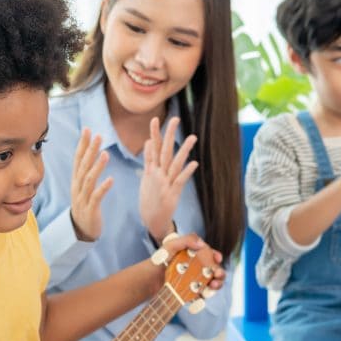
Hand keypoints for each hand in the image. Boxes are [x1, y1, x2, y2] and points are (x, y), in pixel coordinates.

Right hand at [70, 129, 113, 240]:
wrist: (81, 230)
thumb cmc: (86, 205)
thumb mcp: (84, 187)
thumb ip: (86, 171)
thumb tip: (91, 153)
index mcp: (76, 180)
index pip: (78, 158)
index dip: (82, 144)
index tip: (87, 129)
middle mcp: (77, 187)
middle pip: (83, 166)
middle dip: (90, 150)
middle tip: (98, 135)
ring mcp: (83, 198)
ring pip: (89, 180)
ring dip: (97, 167)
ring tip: (105, 154)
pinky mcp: (90, 209)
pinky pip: (96, 197)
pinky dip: (103, 188)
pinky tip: (111, 180)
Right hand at [139, 117, 197, 242]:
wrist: (152, 222)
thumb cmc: (149, 200)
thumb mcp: (145, 180)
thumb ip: (148, 161)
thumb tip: (149, 143)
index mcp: (150, 172)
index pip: (152, 149)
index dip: (154, 134)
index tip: (155, 119)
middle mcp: (157, 175)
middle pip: (163, 151)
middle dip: (168, 134)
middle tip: (174, 119)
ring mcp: (165, 184)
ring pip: (174, 163)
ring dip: (184, 149)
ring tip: (193, 137)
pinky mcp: (172, 193)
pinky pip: (181, 180)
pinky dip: (187, 171)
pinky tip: (194, 163)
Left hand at [153, 233, 225, 292]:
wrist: (150, 278)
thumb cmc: (160, 259)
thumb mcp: (171, 245)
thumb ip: (186, 240)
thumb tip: (202, 244)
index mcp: (197, 256)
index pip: (212, 256)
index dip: (217, 257)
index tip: (217, 259)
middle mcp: (199, 269)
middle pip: (216, 271)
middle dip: (220, 273)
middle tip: (217, 274)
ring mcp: (197, 282)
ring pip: (212, 285)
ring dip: (216, 286)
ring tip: (211, 286)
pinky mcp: (192, 294)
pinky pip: (202, 297)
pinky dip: (204, 298)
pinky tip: (200, 297)